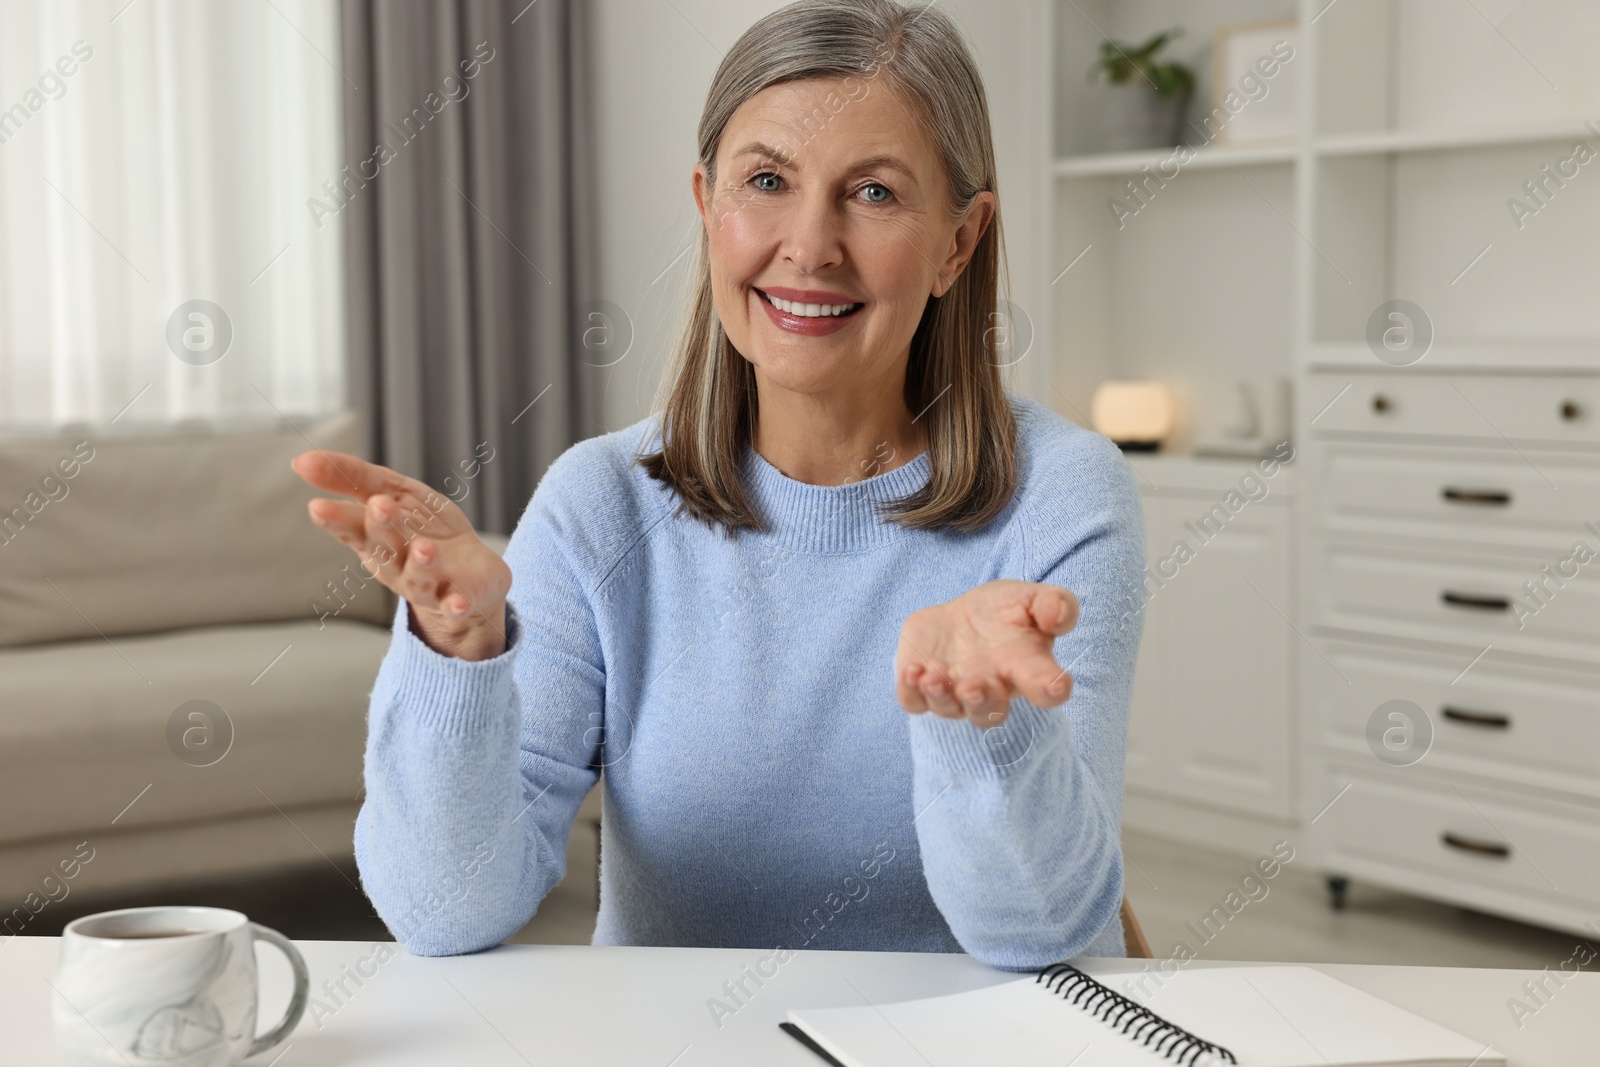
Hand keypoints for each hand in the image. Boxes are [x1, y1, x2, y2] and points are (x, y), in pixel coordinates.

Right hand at [291, 449, 511, 660]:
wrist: (470, 572)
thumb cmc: (423, 528)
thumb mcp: (392, 493)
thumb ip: (353, 477)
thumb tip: (301, 460)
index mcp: (374, 538)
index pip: (351, 525)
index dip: (337, 518)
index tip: (317, 507)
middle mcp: (395, 564)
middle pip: (385, 547)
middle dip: (382, 527)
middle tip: (381, 505)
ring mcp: (426, 584)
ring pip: (418, 576)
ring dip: (420, 564)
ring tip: (425, 547)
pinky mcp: (457, 600)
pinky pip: (455, 606)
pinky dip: (456, 606)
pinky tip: (459, 605)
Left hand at [895, 580, 1078, 725]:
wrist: (964, 614)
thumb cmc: (1005, 611)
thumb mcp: (1030, 598)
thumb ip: (1053, 604)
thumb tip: (1057, 616)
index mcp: (1025, 668)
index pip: (1045, 688)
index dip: (1051, 689)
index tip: (1055, 685)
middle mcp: (992, 688)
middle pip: (991, 712)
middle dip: (981, 702)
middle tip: (972, 686)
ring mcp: (955, 692)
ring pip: (950, 709)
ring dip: (942, 697)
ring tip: (933, 677)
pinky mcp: (922, 687)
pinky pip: (915, 701)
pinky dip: (912, 692)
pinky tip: (912, 671)